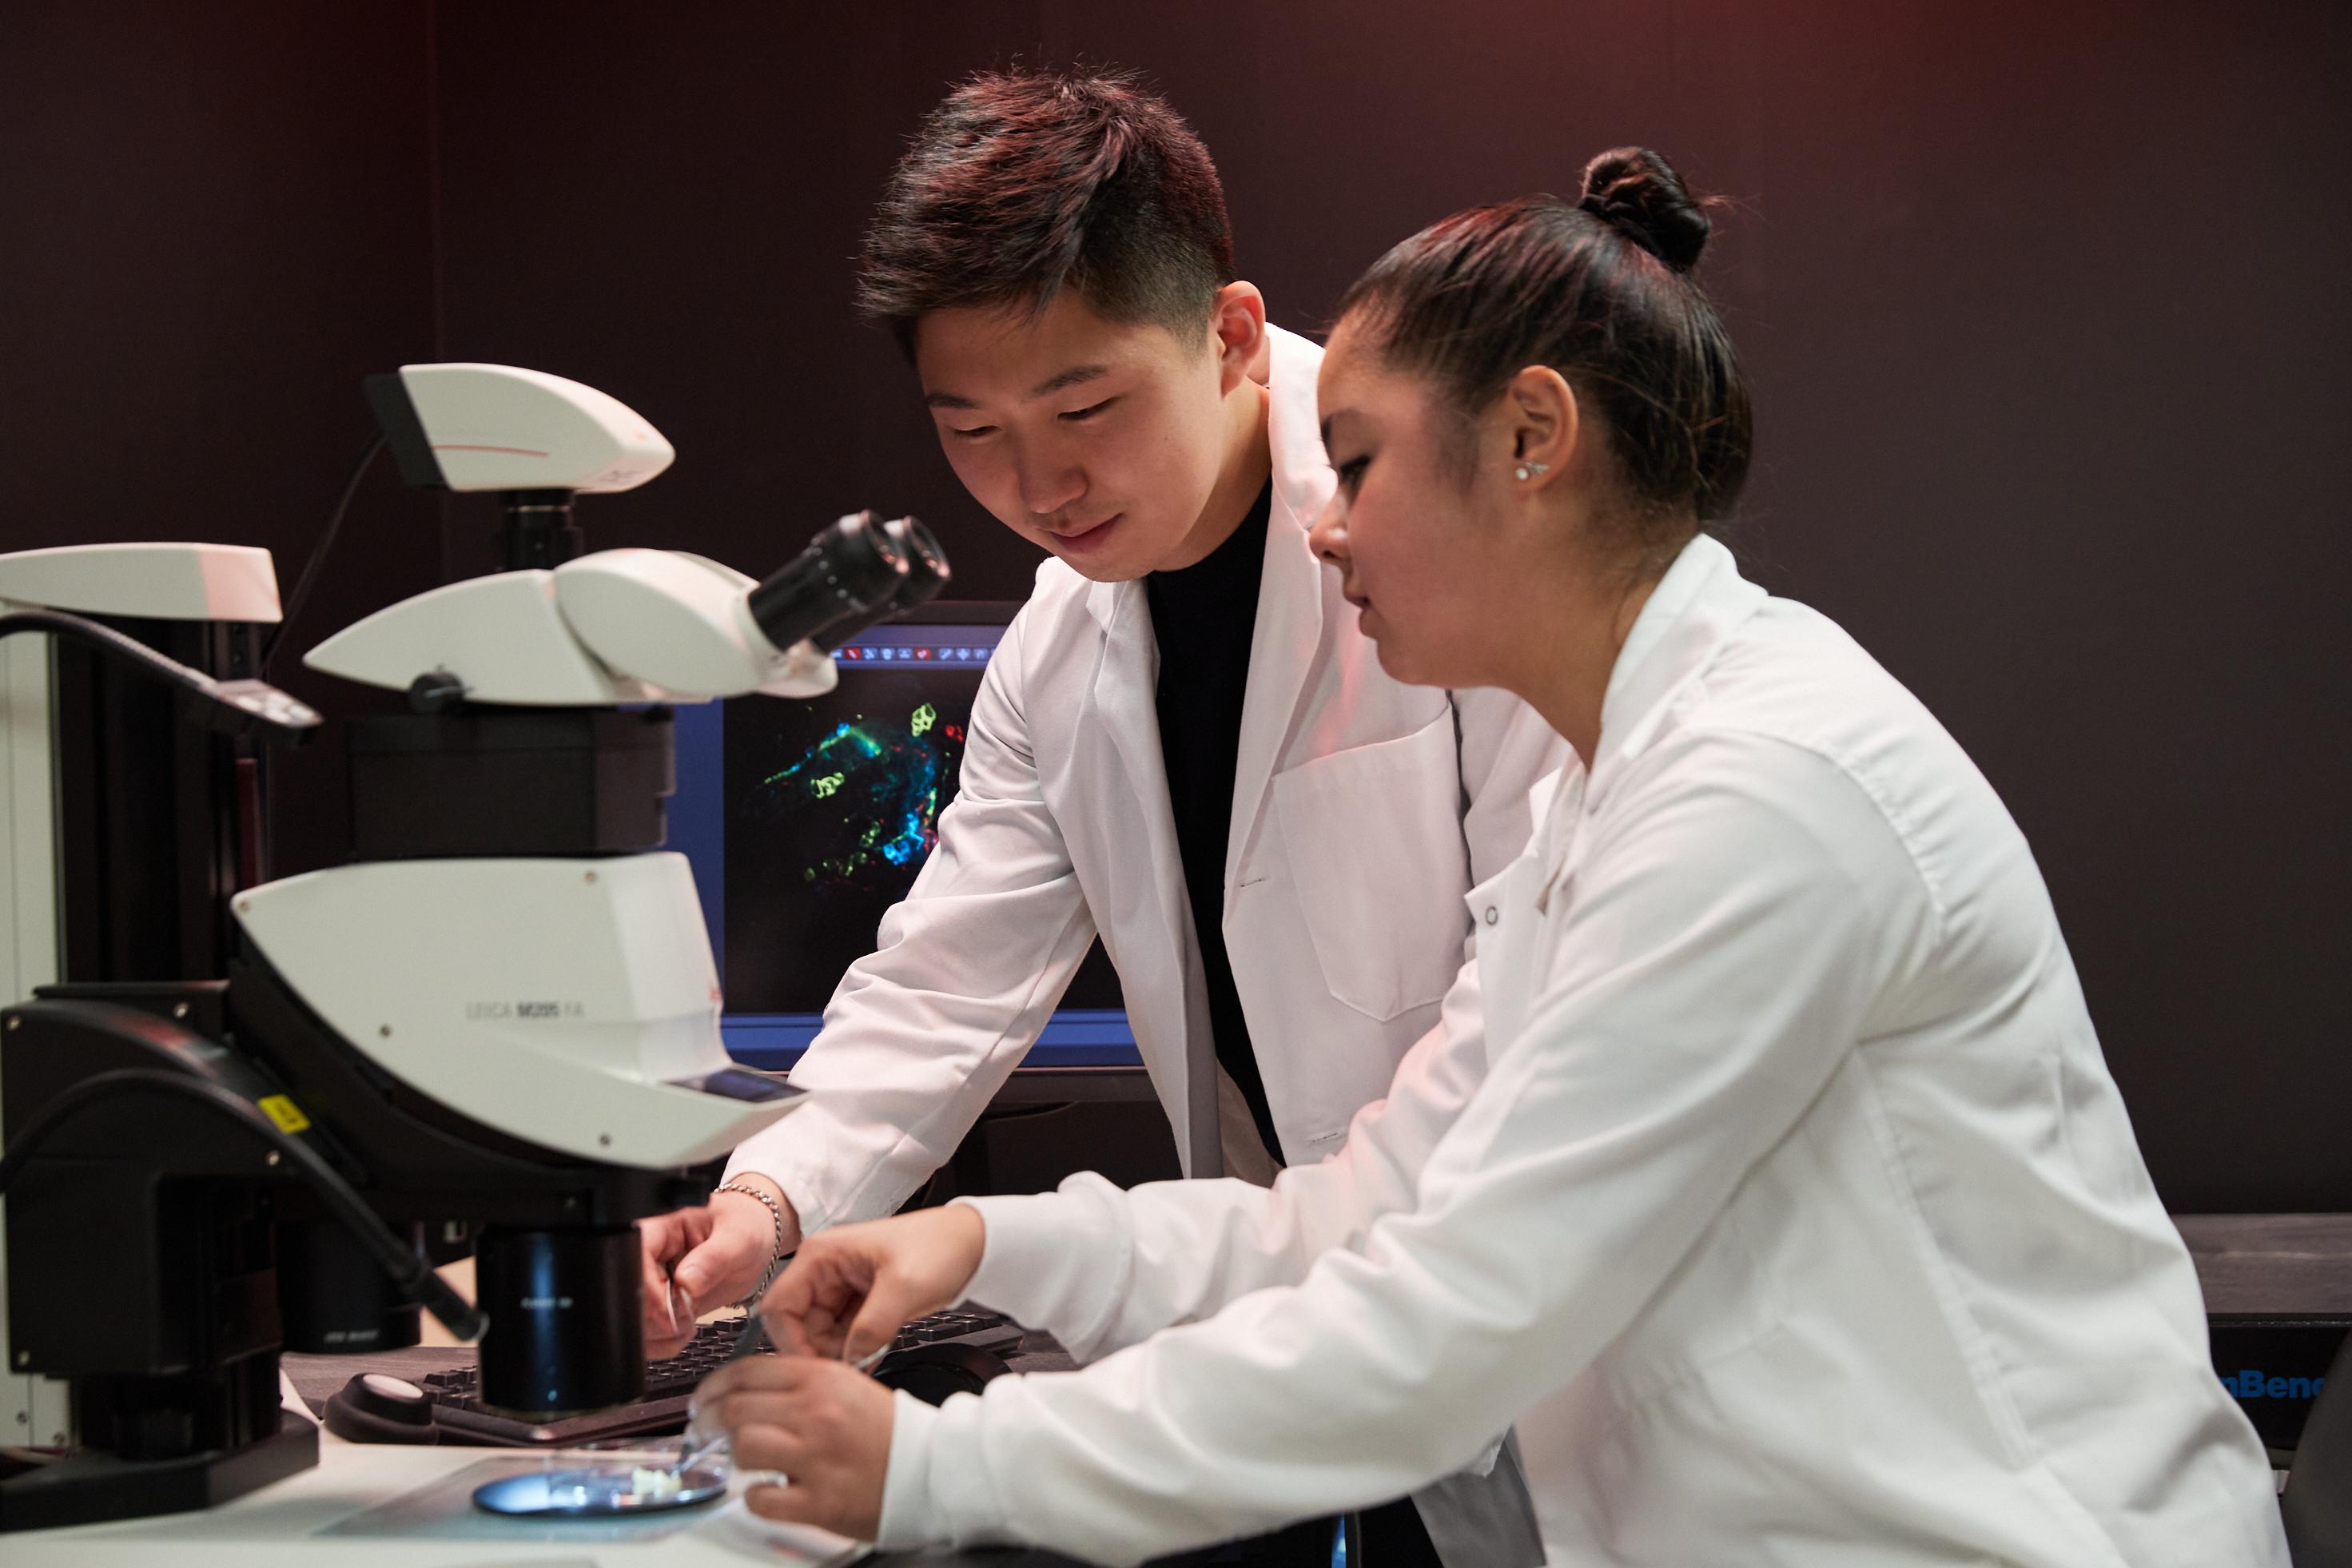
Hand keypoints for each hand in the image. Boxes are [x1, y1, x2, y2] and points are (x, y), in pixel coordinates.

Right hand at [638, 1175, 801, 1357]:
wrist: (753, 1242)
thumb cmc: (745, 1226)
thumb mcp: (739, 1237)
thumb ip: (714, 1257)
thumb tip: (686, 1280)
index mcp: (660, 1227)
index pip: (634, 1257)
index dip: (647, 1289)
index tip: (671, 1308)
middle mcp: (647, 1256)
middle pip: (627, 1295)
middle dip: (656, 1317)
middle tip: (687, 1313)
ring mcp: (649, 1282)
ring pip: (631, 1320)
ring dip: (659, 1334)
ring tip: (689, 1321)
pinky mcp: (655, 1305)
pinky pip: (645, 1335)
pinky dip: (663, 1343)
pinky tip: (684, 1331)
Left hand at [694, 1356, 893, 1539]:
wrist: (930, 1468)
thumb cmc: (888, 1430)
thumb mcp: (846, 1385)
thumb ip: (799, 1382)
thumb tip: (746, 1390)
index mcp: (821, 1378)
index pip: (746, 1372)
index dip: (712, 1386)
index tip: (703, 1399)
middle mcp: (815, 1413)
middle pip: (735, 1408)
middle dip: (708, 1420)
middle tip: (703, 1430)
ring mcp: (816, 1457)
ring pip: (744, 1447)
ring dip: (733, 1455)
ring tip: (740, 1460)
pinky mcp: (819, 1500)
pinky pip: (763, 1498)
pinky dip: (755, 1497)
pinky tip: (764, 1491)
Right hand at [760, 1205, 986, 1364]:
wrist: (974, 1244)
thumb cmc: (940, 1248)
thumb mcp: (904, 1288)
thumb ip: (871, 1327)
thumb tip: (849, 1362)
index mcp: (821, 1255)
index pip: (779, 1306)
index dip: (791, 1342)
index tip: (816, 1368)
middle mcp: (824, 1269)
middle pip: (796, 1324)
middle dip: (819, 1350)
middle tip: (851, 1366)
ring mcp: (839, 1286)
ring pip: (818, 1334)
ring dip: (839, 1352)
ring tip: (869, 1357)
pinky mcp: (857, 1302)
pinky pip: (841, 1335)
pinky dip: (853, 1349)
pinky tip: (873, 1354)